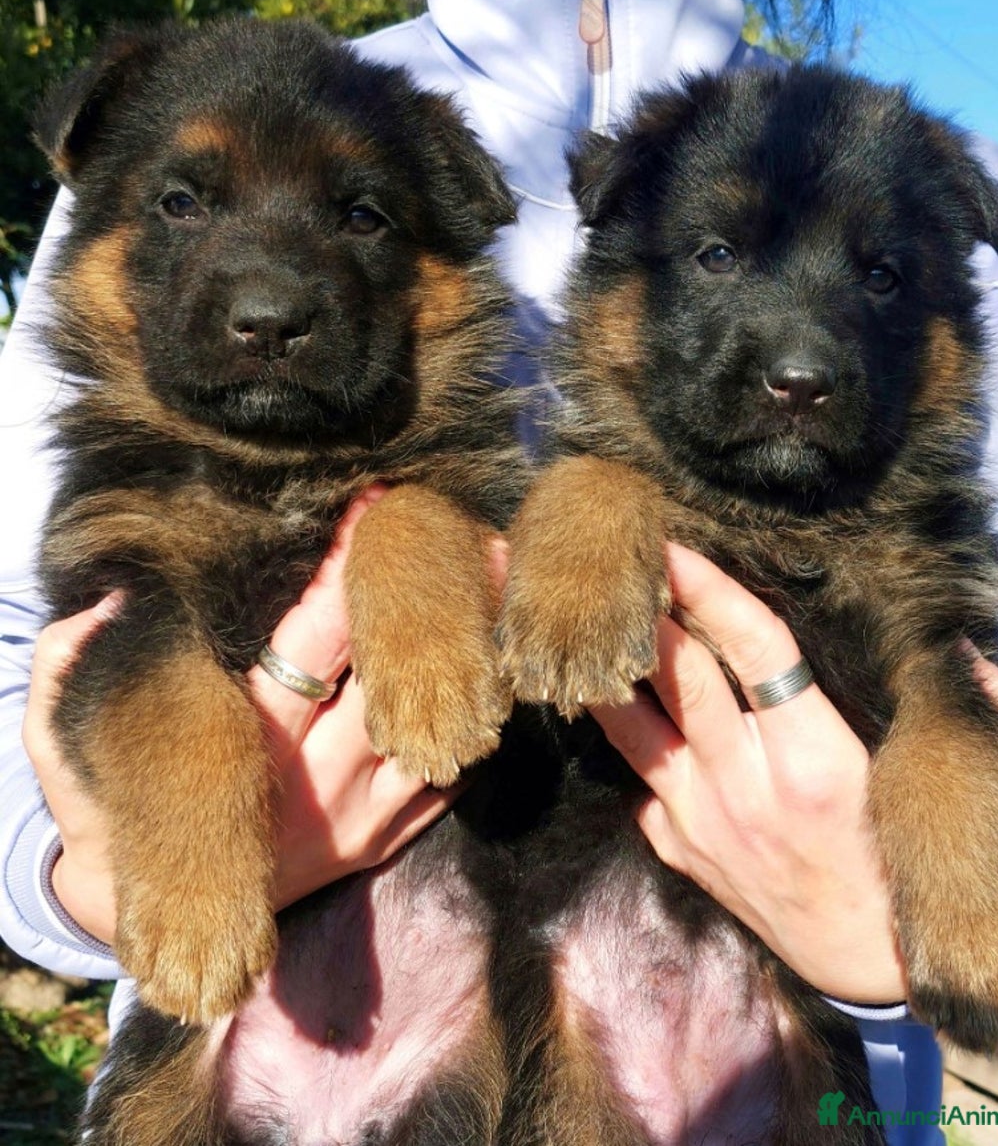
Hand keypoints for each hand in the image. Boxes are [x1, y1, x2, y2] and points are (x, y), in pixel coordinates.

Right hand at [23, 490, 460, 945]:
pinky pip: (446, 784)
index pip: (306, 642)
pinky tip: (498, 673)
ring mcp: (357, 817)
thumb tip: (104, 603)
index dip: (341, 574)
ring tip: (501, 584)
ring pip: (430, 726)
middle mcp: (312, 778)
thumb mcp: (69, 743)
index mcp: (245, 741)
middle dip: (424, 604)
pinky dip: (473, 728)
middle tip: (465, 533)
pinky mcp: (381, 842)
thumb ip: (72, 669)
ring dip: (468, 660)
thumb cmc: (118, 808)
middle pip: (385, 675)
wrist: (153, 916)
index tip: (370, 509)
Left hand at [589, 543, 997, 1004]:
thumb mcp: (905, 776)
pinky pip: (635, 774)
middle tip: (602, 564)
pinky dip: (623, 731)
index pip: (753, 651)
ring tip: (565, 621)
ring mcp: (698, 821)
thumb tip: (956, 645)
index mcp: (813, 759)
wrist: (858, 955)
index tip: (673, 547)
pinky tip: (592, 692)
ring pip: (629, 725)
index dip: (710, 590)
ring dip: (599, 667)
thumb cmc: (885, 848)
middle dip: (640, 614)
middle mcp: (746, 787)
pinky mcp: (669, 845)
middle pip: (679, 680)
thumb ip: (922, 705)